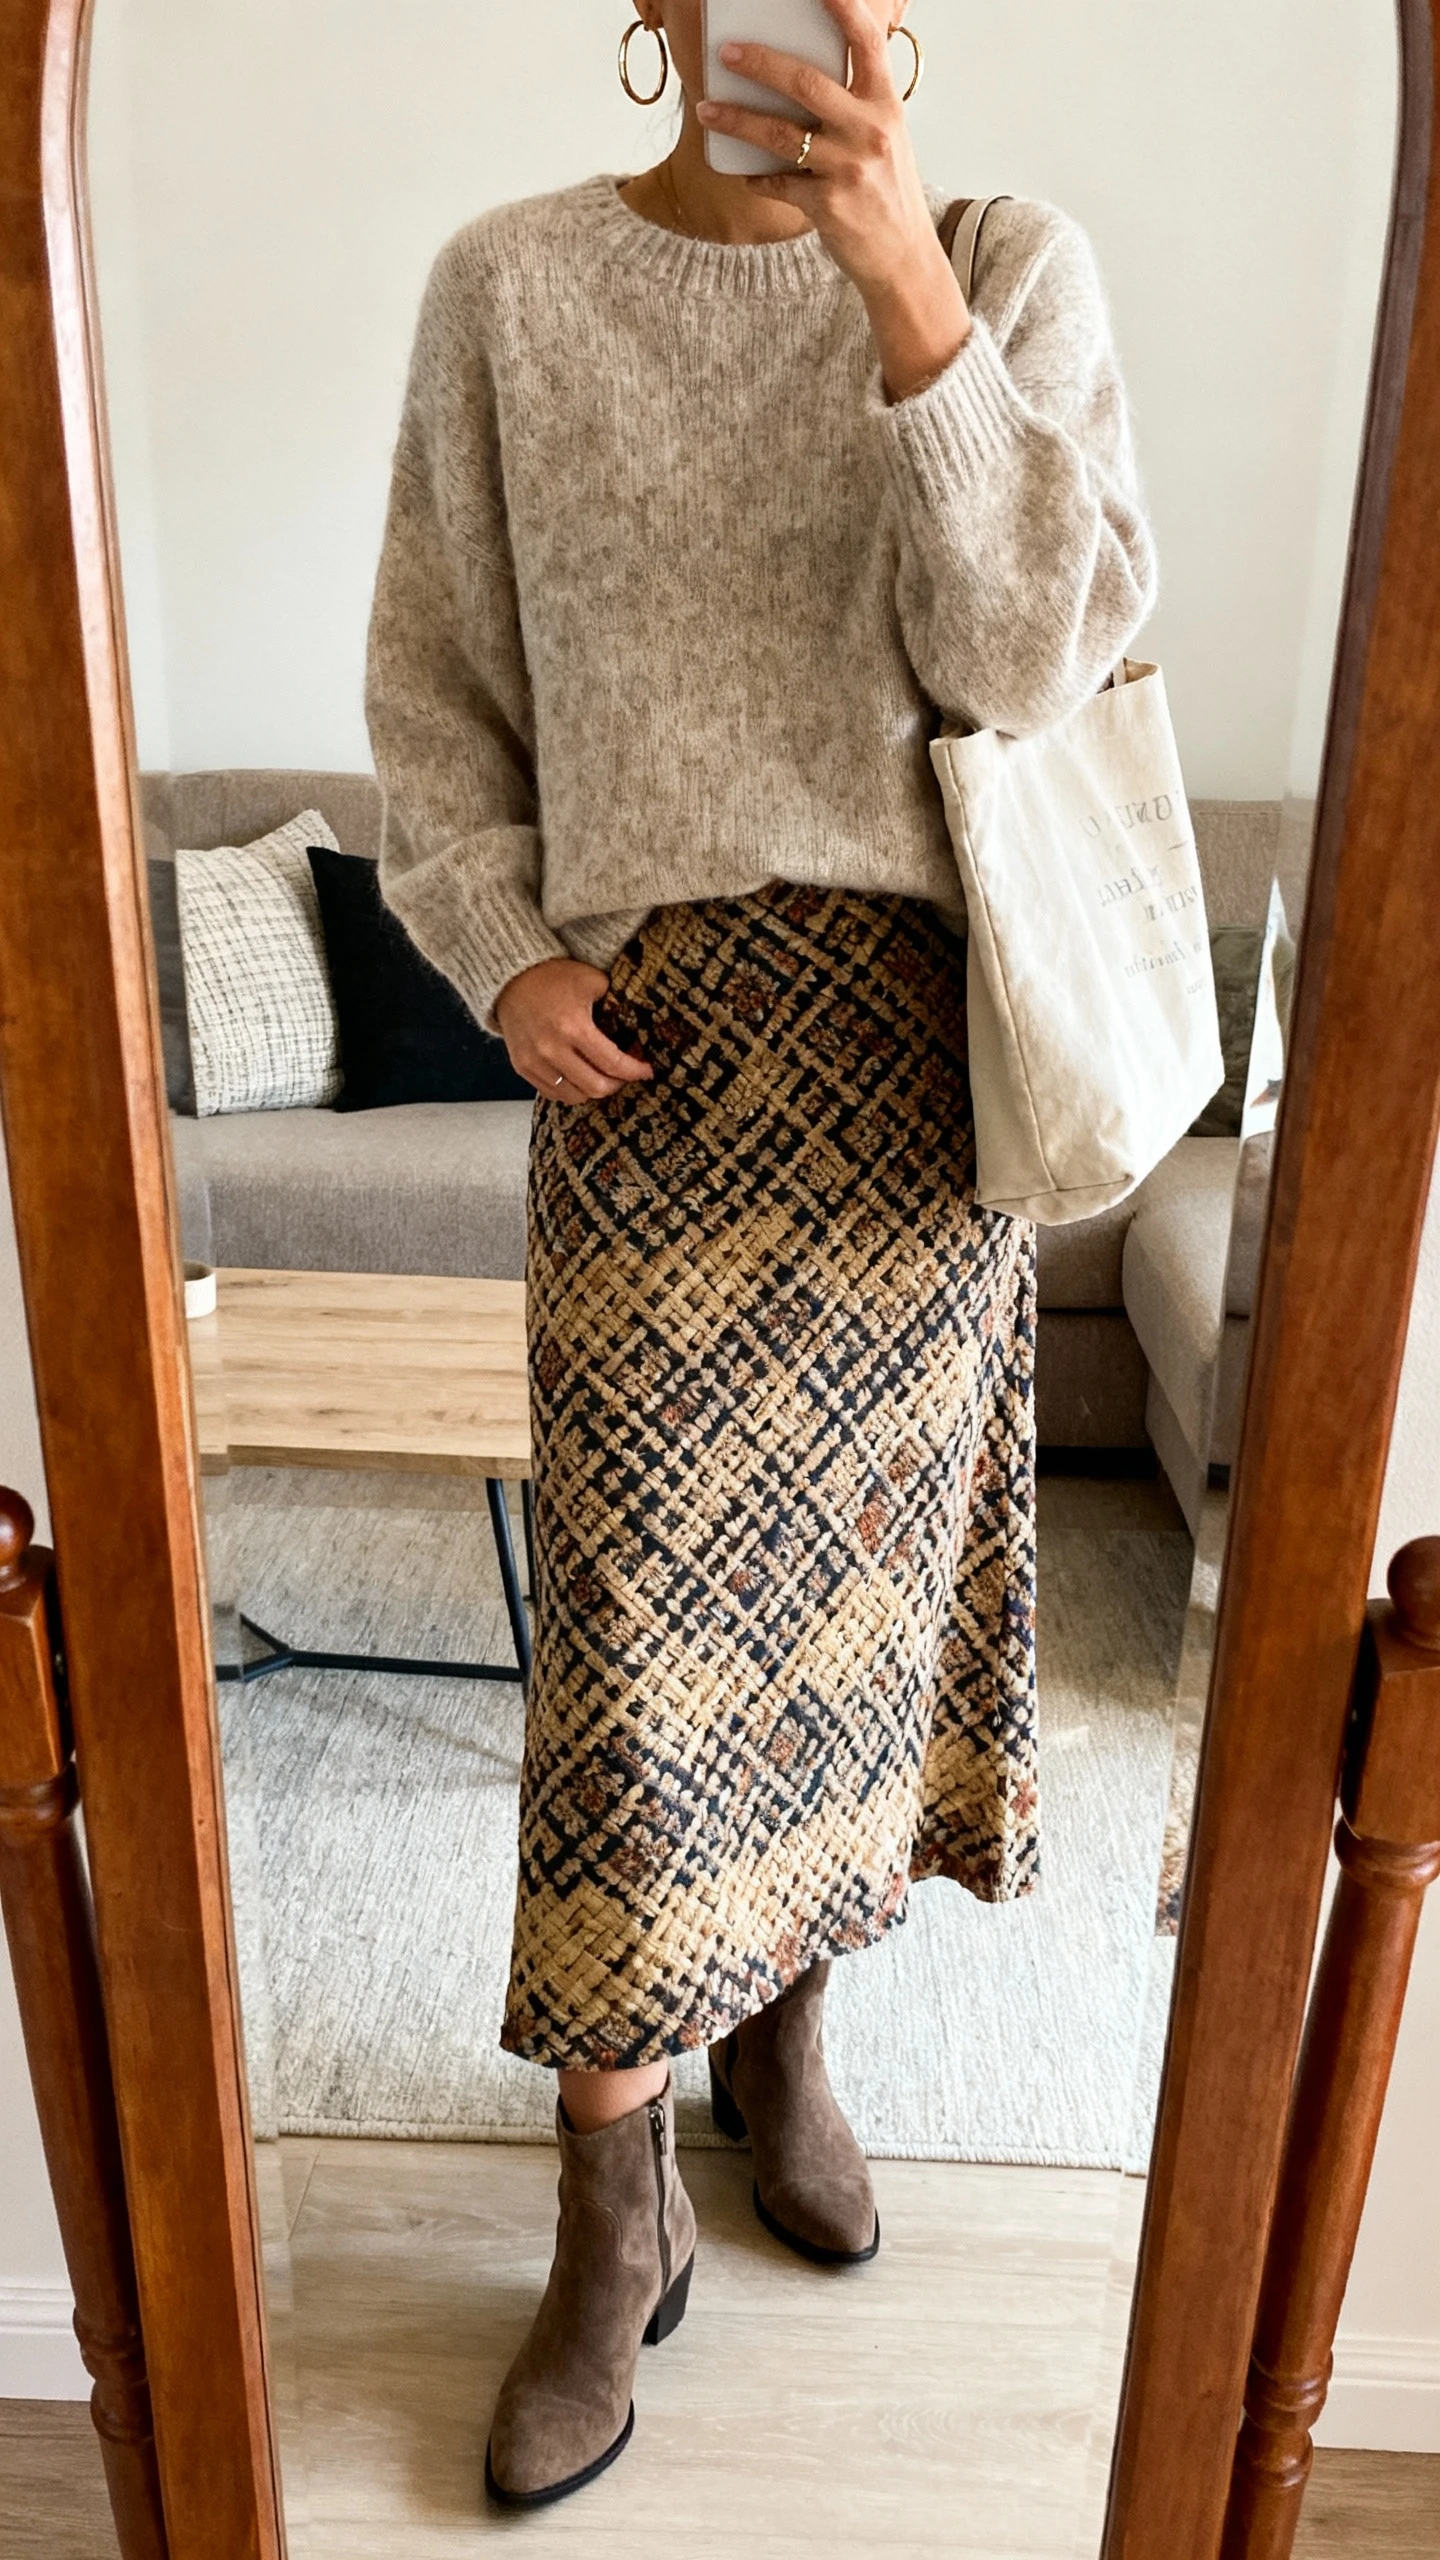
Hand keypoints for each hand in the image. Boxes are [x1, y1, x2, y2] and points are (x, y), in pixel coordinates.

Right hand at [494, 957, 653, 1104]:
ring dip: (593, 1089)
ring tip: (601, 1075)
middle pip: (595, 1087)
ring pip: (574, 1096)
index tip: (646, 1071)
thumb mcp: (592, 980)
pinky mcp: (522, 1067)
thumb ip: (616, 1003)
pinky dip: (570, 1089)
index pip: (613, 1063)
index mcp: (573, 1027)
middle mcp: (552, 1049)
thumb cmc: (554, 977)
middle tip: (624, 1074)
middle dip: (616, 1083)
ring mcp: (534, 1061)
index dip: (634, 1071)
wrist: (511, 979)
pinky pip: (553, 1093)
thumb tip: (637, 1026)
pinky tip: (579, 1076)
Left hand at [694, 0, 969, 400]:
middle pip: (805, 82)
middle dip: (760, 63)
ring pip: (780, 134)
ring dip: (737, 120)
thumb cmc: (889, 194)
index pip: (867, 43)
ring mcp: (847, 168)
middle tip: (727, 53)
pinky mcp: (827, 205)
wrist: (903, 258)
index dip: (843, 9)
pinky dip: (758, 177)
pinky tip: (746, 174)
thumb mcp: (885, 139)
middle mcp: (869, 131)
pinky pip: (778, 182)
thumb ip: (856, 106)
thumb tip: (804, 79)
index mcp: (885, 105)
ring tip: (708, 110)